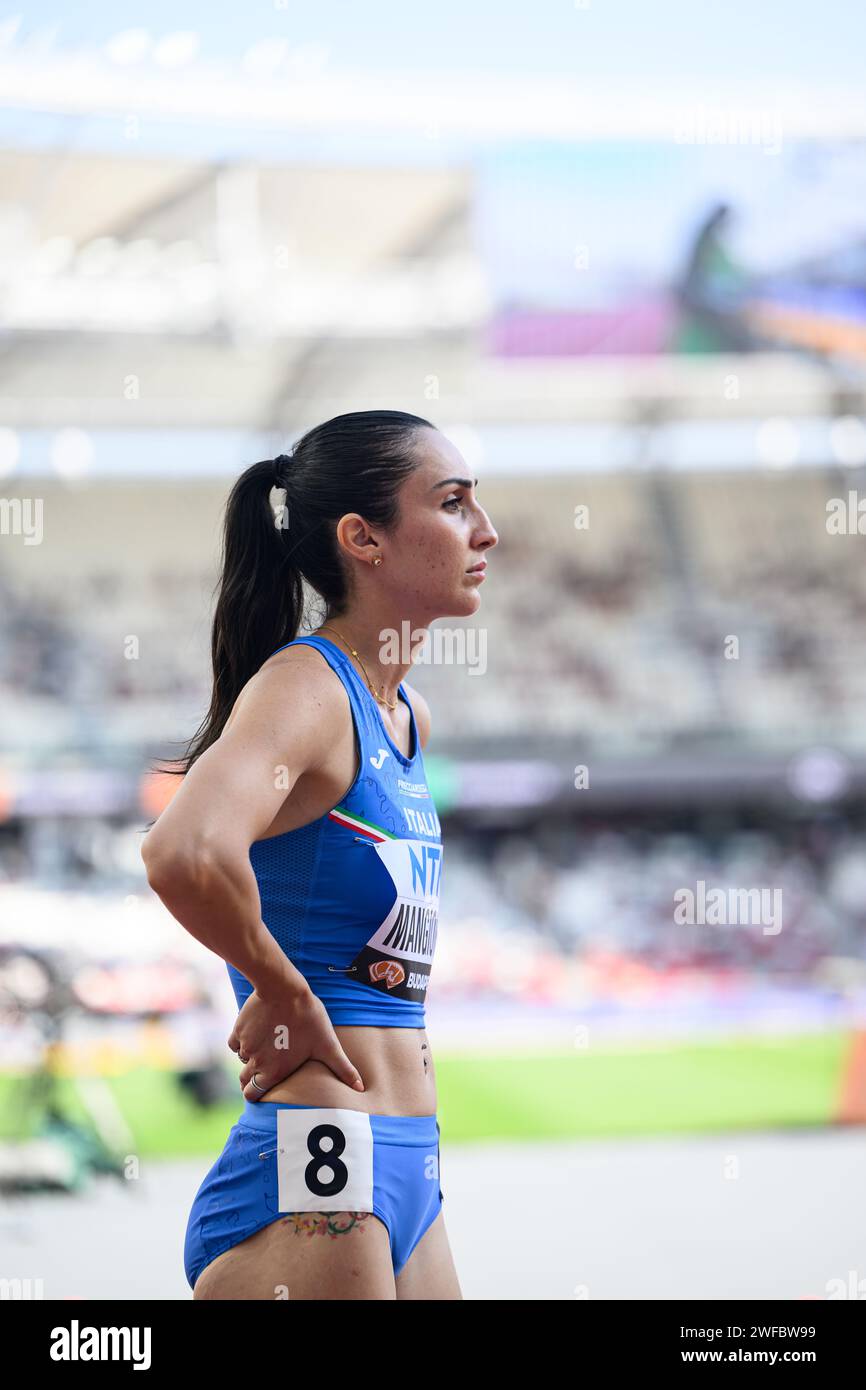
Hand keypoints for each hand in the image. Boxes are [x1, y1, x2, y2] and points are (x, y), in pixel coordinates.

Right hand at [227, 987, 364, 1100]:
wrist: (285, 989)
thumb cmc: (309, 1018)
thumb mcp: (328, 1044)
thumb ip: (342, 1068)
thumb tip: (361, 1087)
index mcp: (274, 1072)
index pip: (253, 1095)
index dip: (256, 1094)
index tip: (261, 1089)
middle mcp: (256, 1062)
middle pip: (244, 1081)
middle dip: (250, 1080)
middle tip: (261, 1072)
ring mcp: (246, 1046)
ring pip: (242, 1059)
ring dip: (250, 1057)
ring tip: (265, 1048)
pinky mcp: (238, 1029)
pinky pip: (235, 1043)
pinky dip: (242, 1041)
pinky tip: (255, 1033)